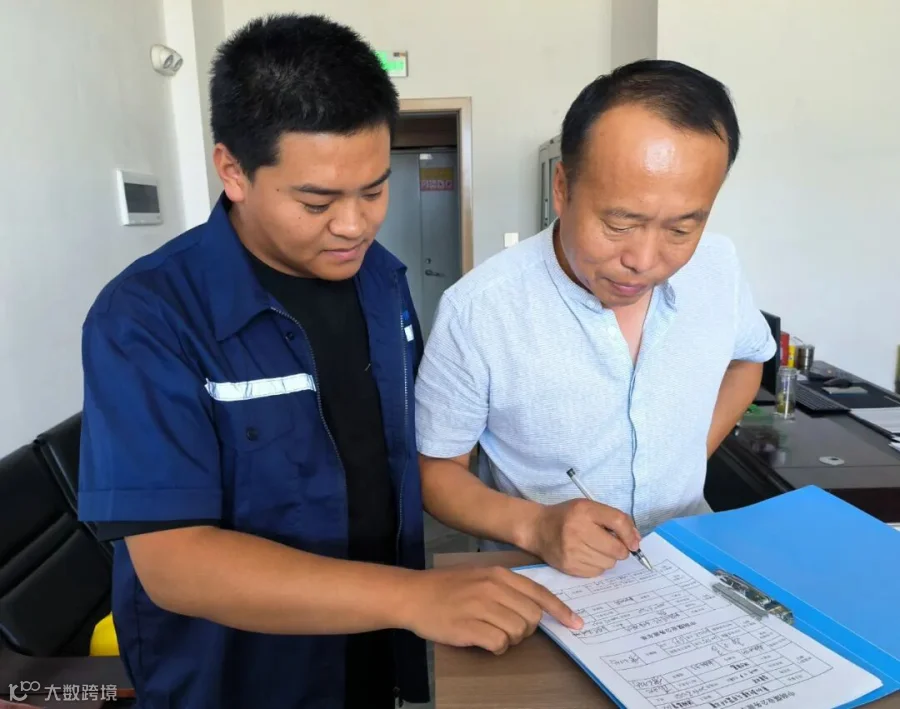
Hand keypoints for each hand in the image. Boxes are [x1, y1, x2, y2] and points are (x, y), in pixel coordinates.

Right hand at [399, 566, 582, 653]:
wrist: (412, 594)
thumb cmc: (446, 587)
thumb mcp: (479, 577)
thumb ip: (506, 588)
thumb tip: (533, 607)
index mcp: (498, 574)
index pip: (539, 592)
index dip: (560, 611)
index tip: (576, 623)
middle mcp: (493, 587)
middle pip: (531, 616)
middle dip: (526, 629)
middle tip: (506, 628)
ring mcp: (481, 606)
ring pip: (517, 631)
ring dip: (509, 639)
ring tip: (490, 633)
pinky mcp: (470, 626)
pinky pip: (499, 643)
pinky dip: (495, 647)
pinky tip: (482, 640)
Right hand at [525, 499, 640, 576]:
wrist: (537, 529)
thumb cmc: (568, 516)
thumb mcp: (589, 508)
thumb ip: (614, 519)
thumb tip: (636, 541)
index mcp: (584, 510)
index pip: (618, 521)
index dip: (630, 534)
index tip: (633, 543)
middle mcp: (577, 530)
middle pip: (616, 549)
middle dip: (620, 550)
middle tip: (611, 545)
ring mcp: (572, 551)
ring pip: (608, 563)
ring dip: (608, 558)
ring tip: (596, 549)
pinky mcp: (569, 567)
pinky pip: (596, 572)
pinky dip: (596, 566)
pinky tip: (587, 556)